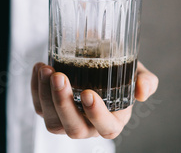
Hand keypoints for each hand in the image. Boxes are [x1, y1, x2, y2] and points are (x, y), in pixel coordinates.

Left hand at [31, 61, 158, 138]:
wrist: (95, 52)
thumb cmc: (116, 65)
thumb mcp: (135, 70)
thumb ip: (145, 80)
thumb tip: (142, 89)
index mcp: (112, 119)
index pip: (106, 129)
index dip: (96, 115)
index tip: (88, 93)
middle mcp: (88, 125)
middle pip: (73, 128)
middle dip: (63, 104)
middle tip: (59, 77)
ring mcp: (66, 119)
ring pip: (52, 121)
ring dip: (46, 96)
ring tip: (47, 69)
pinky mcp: (48, 109)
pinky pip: (39, 106)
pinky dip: (36, 87)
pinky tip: (40, 67)